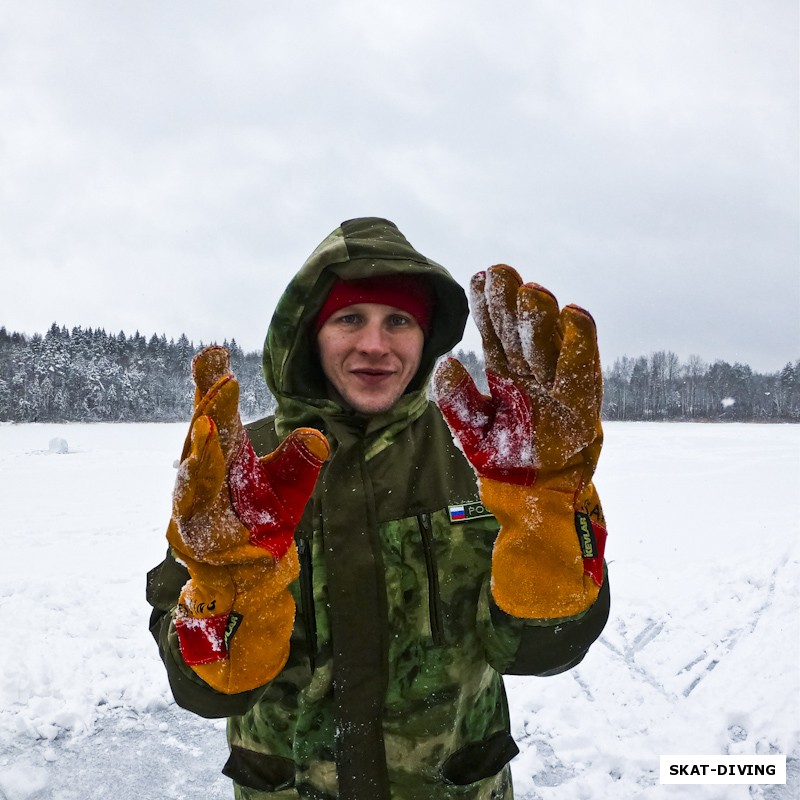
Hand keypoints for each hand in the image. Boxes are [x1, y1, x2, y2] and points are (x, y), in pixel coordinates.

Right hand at [165, 346, 328, 691]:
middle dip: (209, 404)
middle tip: (217, 372)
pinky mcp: (192, 531)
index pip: (220, 413)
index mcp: (226, 454)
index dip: (213, 382)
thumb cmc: (264, 523)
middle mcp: (205, 472)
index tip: (214, 351)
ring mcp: (193, 501)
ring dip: (201, 445)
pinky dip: (197, 489)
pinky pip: (194, 508)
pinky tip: (202, 468)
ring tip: (208, 419)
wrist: (251, 577)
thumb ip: (301, 460)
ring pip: (195, 469)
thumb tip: (317, 435)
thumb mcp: (289, 487)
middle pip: (203, 431)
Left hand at [433, 264, 601, 487]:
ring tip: (531, 290)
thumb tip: (445, 363)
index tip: (478, 279)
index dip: (488, 308)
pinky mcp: (581, 407)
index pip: (495, 335)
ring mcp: (557, 388)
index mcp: (507, 376)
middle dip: (511, 304)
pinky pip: (580, 372)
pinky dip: (580, 344)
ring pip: (548, 346)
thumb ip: (457, 401)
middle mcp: (532, 375)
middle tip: (501, 271)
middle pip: (521, 333)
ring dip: (541, 319)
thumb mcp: (472, 432)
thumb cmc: (505, 462)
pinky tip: (574, 315)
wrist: (535, 495)